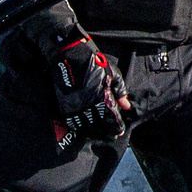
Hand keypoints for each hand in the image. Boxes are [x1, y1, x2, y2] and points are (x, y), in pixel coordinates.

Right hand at [47, 34, 130, 148]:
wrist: (69, 55)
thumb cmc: (94, 62)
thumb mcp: (112, 73)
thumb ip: (120, 91)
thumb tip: (126, 106)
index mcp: (102, 96)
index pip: (111, 117)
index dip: (116, 126)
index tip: (120, 132)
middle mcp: (88, 103)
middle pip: (99, 124)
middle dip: (106, 131)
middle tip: (112, 136)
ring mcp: (75, 105)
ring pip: (86, 125)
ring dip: (94, 131)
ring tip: (100, 135)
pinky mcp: (64, 104)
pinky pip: (72, 120)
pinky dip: (79, 126)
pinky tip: (85, 129)